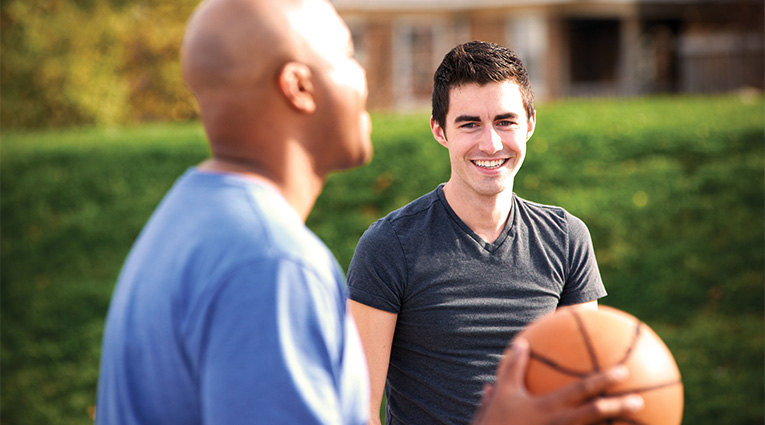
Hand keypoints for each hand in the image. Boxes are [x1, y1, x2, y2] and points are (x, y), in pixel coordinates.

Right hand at [472, 338, 643, 424]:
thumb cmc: (497, 421)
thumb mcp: (502, 392)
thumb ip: (512, 367)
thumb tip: (521, 342)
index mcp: (548, 406)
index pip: (581, 391)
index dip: (602, 381)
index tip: (622, 371)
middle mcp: (560, 423)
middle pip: (596, 414)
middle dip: (619, 407)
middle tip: (640, 399)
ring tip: (640, 423)